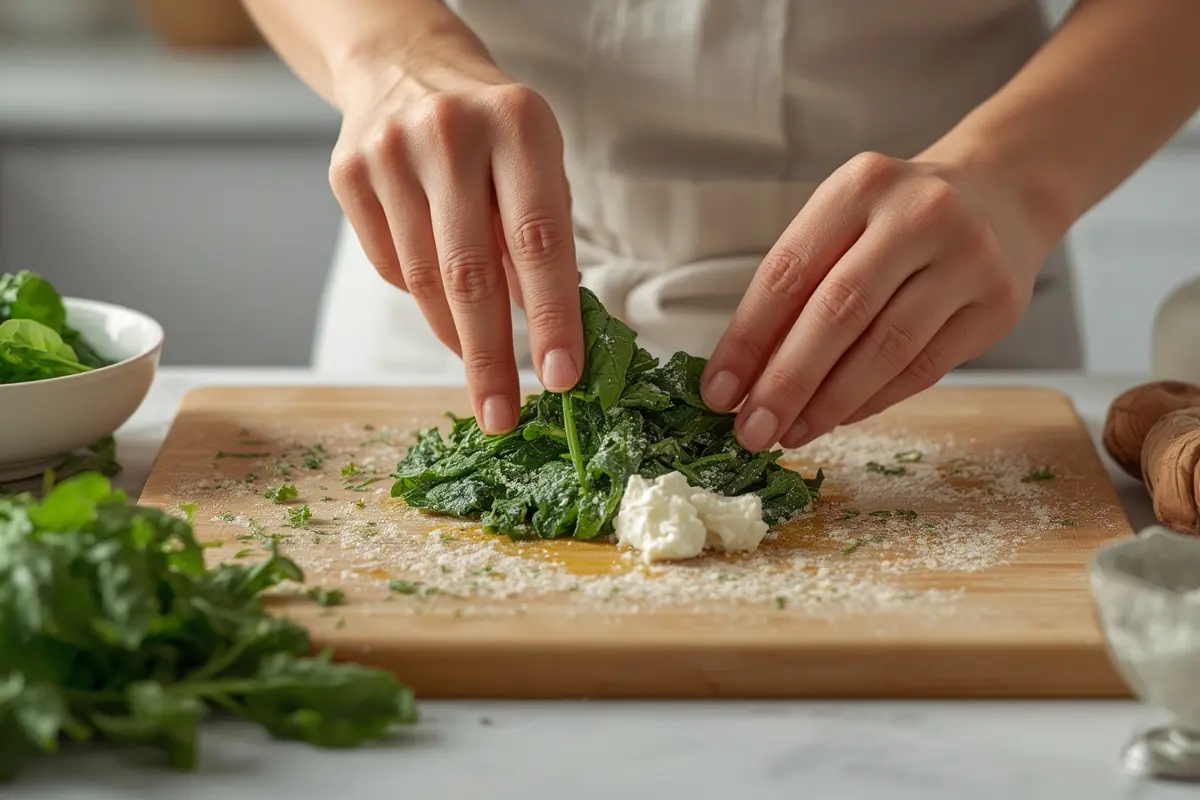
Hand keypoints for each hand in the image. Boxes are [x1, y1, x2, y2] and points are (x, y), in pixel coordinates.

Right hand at [329, 38, 581, 434]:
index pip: (539, 241)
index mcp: (518, 125)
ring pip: (423, 280)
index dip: (550, 318)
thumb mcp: (539, 164)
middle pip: (470, 273)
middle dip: (490, 358)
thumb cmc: (493, 130)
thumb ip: (545, 241)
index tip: (560, 378)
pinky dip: (421, 299)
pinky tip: (442, 298)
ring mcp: (389, 152)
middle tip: (503, 415)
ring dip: (457, 339)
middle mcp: (450, 133)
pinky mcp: (347, 173)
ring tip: (482, 372)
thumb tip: (545, 334)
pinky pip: (388, 266)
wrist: (404, 64)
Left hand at [701, 149, 1049, 451]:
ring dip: (828, 403)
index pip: (789, 272)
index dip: (747, 339)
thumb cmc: (898, 218)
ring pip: (885, 348)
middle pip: (837, 313)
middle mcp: (919, 215)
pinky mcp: (998, 306)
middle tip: (751, 429)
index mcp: (860, 185)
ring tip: (790, 432)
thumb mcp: (843, 221)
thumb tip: (743, 376)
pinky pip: (923, 368)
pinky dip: (873, 400)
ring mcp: (968, 259)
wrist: (1003, 193)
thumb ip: (797, 287)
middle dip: (785, 381)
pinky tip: (838, 418)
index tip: (718, 391)